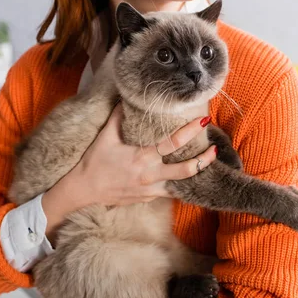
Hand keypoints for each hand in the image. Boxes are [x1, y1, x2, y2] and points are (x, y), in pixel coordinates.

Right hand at [42, 101, 216, 240]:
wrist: (83, 190)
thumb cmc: (94, 163)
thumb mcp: (105, 137)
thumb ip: (118, 118)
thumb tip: (125, 99)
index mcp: (142, 157)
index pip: (173, 143)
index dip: (190, 131)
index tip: (203, 120)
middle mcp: (150, 175)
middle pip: (186, 170)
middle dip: (204, 159)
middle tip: (215, 148)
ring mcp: (151, 190)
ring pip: (182, 184)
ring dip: (196, 172)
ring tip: (206, 161)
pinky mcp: (148, 198)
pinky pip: (170, 191)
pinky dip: (180, 183)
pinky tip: (187, 175)